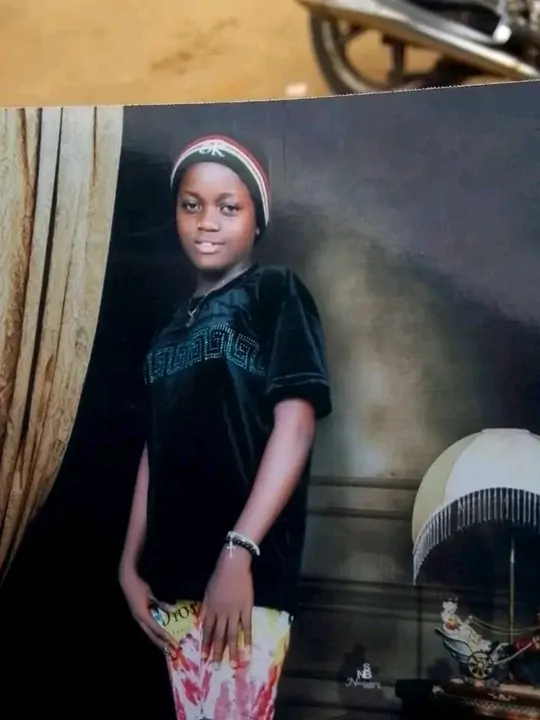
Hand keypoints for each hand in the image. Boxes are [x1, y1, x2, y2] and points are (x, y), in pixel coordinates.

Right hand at [119, 564, 176, 652]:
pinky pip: (147, 627)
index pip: (157, 629)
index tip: (174, 643)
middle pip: (152, 635)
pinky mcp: (138, 616)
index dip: (166, 637)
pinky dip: (154, 632)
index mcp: (143, 615)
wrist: (126, 582)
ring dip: (157, 640)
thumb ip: (161, 604)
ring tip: (166, 647)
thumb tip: (173, 610)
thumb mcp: (151, 595)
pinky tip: (159, 635)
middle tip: (171, 651)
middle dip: (162, 644)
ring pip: (149, 633)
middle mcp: (140, 620)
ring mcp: (138, 618)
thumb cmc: (139, 587)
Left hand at [201, 547, 253, 667]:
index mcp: (211, 609)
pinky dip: (247, 638)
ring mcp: (234, 612)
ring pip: (232, 634)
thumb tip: (200, 622)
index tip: (204, 658)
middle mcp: (222, 614)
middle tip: (216, 667)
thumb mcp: (207, 592)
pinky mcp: (246, 609)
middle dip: (217, 652)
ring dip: (231, 650)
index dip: (206, 644)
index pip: (207, 631)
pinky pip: (246, 626)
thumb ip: (204, 608)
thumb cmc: (218, 577)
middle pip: (219, 636)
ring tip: (233, 664)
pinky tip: (247, 649)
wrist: (233, 567)